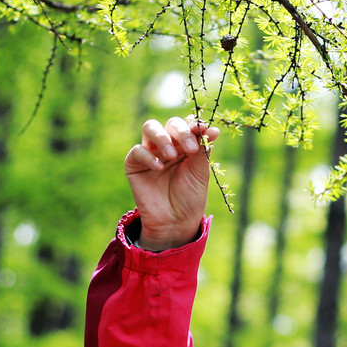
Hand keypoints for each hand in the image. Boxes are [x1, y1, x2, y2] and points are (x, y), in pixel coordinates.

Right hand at [124, 116, 219, 250]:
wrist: (175, 222)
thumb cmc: (190, 197)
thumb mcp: (200, 173)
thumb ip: (202, 150)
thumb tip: (212, 128)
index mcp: (185, 145)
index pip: (188, 125)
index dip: (194, 124)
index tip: (203, 130)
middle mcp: (168, 145)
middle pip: (171, 124)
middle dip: (181, 132)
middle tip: (190, 148)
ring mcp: (150, 153)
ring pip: (150, 127)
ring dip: (163, 137)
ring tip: (172, 155)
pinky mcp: (134, 164)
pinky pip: (137, 150)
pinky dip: (148, 156)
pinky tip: (159, 168)